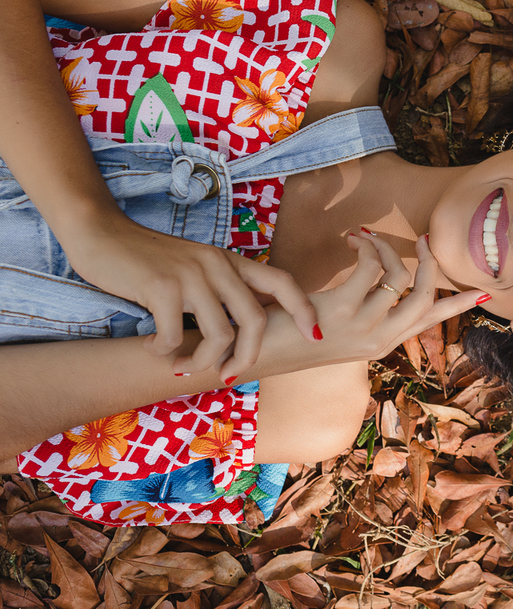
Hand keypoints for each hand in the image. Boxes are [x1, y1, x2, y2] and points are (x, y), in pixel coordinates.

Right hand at [63, 212, 318, 377]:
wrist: (102, 233)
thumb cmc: (148, 259)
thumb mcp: (196, 268)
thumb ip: (220, 289)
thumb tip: (242, 330)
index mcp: (229, 261)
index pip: (282, 281)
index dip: (303, 309)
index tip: (314, 334)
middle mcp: (217, 265)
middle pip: (255, 320)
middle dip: (247, 357)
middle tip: (228, 375)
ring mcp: (191, 275)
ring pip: (219, 334)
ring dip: (201, 361)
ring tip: (180, 366)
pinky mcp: (161, 286)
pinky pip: (174, 335)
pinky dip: (164, 351)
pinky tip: (152, 349)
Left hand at [242, 232, 487, 372]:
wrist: (254, 353)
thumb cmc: (291, 336)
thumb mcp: (338, 330)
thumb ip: (366, 314)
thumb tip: (388, 288)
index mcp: (382, 344)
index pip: (432, 322)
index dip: (460, 304)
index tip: (486, 293)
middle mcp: (379, 340)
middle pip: (426, 296)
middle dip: (429, 263)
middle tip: (422, 239)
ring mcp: (361, 329)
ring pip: (400, 277)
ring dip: (387, 248)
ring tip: (367, 238)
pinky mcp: (341, 313)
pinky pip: (371, 268)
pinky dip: (366, 247)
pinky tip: (351, 241)